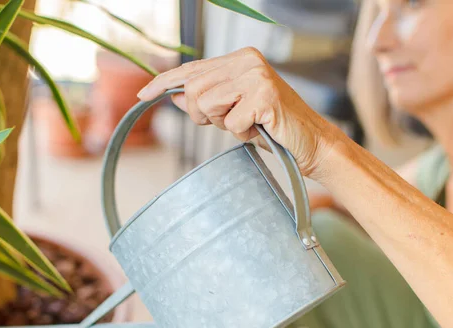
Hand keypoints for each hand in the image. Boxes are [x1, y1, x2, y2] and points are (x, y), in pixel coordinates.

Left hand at [137, 47, 343, 178]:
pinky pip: (230, 122)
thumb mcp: (233, 112)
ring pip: (206, 104)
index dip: (163, 83)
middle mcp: (246, 60)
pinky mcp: (264, 95)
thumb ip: (206, 101)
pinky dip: (241, 134)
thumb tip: (172, 97)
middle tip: (227, 122)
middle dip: (201, 114)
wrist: (311, 143)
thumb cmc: (273, 127)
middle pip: (193, 89)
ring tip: (247, 123)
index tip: (142, 95)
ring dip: (223, 123)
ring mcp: (256, 75)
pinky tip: (260, 129)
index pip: (191, 69)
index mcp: (239, 59)